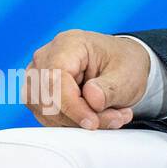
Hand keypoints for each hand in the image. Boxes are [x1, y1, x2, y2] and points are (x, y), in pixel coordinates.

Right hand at [22, 29, 150, 129]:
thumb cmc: (123, 63)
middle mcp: (46, 58)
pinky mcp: (39, 95)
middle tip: (115, 118)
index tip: (92, 122)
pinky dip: (73, 123)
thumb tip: (92, 100)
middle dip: (81, 116)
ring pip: (46, 112)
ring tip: (112, 115)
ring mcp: (38, 77)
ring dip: (79, 122)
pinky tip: (97, 116)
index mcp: (68, 44)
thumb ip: (110, 88)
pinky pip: (48, 118)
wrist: (122, 64)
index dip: (72, 106)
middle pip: (48, 98)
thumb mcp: (128, 74)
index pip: (55, 79)